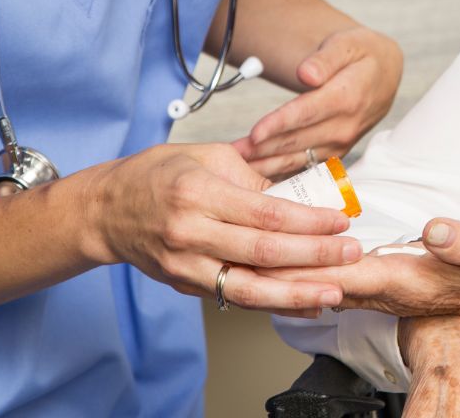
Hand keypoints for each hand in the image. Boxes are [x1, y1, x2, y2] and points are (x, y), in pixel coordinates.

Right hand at [80, 142, 362, 314]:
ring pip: (249, 288)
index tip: (340, 220)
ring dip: (297, 293)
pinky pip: (234, 297)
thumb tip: (296, 194)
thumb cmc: (158, 173)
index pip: (265, 213)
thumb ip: (252, 175)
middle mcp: (191, 233)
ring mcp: (186, 265)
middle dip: (314, 256)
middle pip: (263, 252)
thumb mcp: (206, 156)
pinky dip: (271, 303)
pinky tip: (301, 302)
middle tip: (351, 253)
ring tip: (334, 291)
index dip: (307, 220)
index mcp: (199, 193)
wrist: (107, 210)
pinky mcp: (185, 285)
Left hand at [233, 26, 401, 178]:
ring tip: (235, 166)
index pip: (307, 113)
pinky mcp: (335, 154)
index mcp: (348, 96)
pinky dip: (280, 172)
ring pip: (298, 159)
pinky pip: (304, 167)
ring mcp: (341, 143)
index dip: (280, 124)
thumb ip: (326, 58)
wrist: (383, 76)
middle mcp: (346, 126)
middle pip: (298, 140)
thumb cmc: (362, 55)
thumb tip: (306, 74)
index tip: (254, 133)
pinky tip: (256, 174)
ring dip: (267, 164)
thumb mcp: (348, 44)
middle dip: (263, 148)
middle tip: (230, 154)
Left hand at [259, 216, 459, 324]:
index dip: (302, 265)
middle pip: (323, 282)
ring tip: (249, 257)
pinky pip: (340, 278)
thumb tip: (436, 231)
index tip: (264, 256)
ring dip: (291, 272)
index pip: (342, 274)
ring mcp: (389, 288)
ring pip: (327, 282)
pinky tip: (296, 261)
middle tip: (235, 254)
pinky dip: (313, 270)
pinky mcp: (392, 280)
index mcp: (406, 279)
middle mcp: (390, 289)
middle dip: (280, 271)